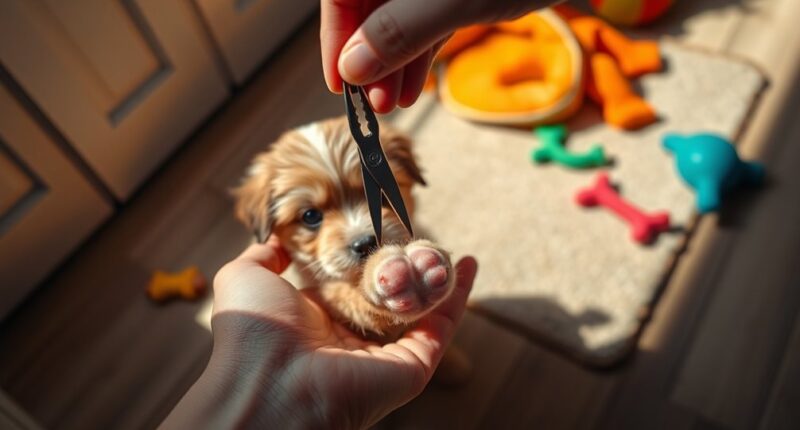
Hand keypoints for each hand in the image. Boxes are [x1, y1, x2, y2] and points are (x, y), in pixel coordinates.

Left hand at [161, 236, 477, 428]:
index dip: (371, 252)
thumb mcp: (245, 277)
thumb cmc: (254, 330)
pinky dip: (457, 295)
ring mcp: (387, 350)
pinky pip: (443, 325)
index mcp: (320, 316)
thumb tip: (274, 240)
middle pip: (393, 290)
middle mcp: (355, 334)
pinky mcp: (413, 363)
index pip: (356, 279)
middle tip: (415, 233)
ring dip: (433, 271)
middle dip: (407, 260)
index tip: (385, 225)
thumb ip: (264, 255)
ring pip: (422, 304)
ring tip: (437, 245)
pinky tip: (466, 263)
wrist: (271, 382)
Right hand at [321, 0, 560, 112]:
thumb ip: (400, 30)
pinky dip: (419, 55)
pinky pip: (425, 23)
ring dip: (394, 64)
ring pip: (397, 20)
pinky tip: (414, 90)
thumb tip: (352, 68)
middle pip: (367, 9)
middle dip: (370, 59)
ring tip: (395, 105)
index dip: (335, 37)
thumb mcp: (454, 1)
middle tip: (375, 105)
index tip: (339, 82)